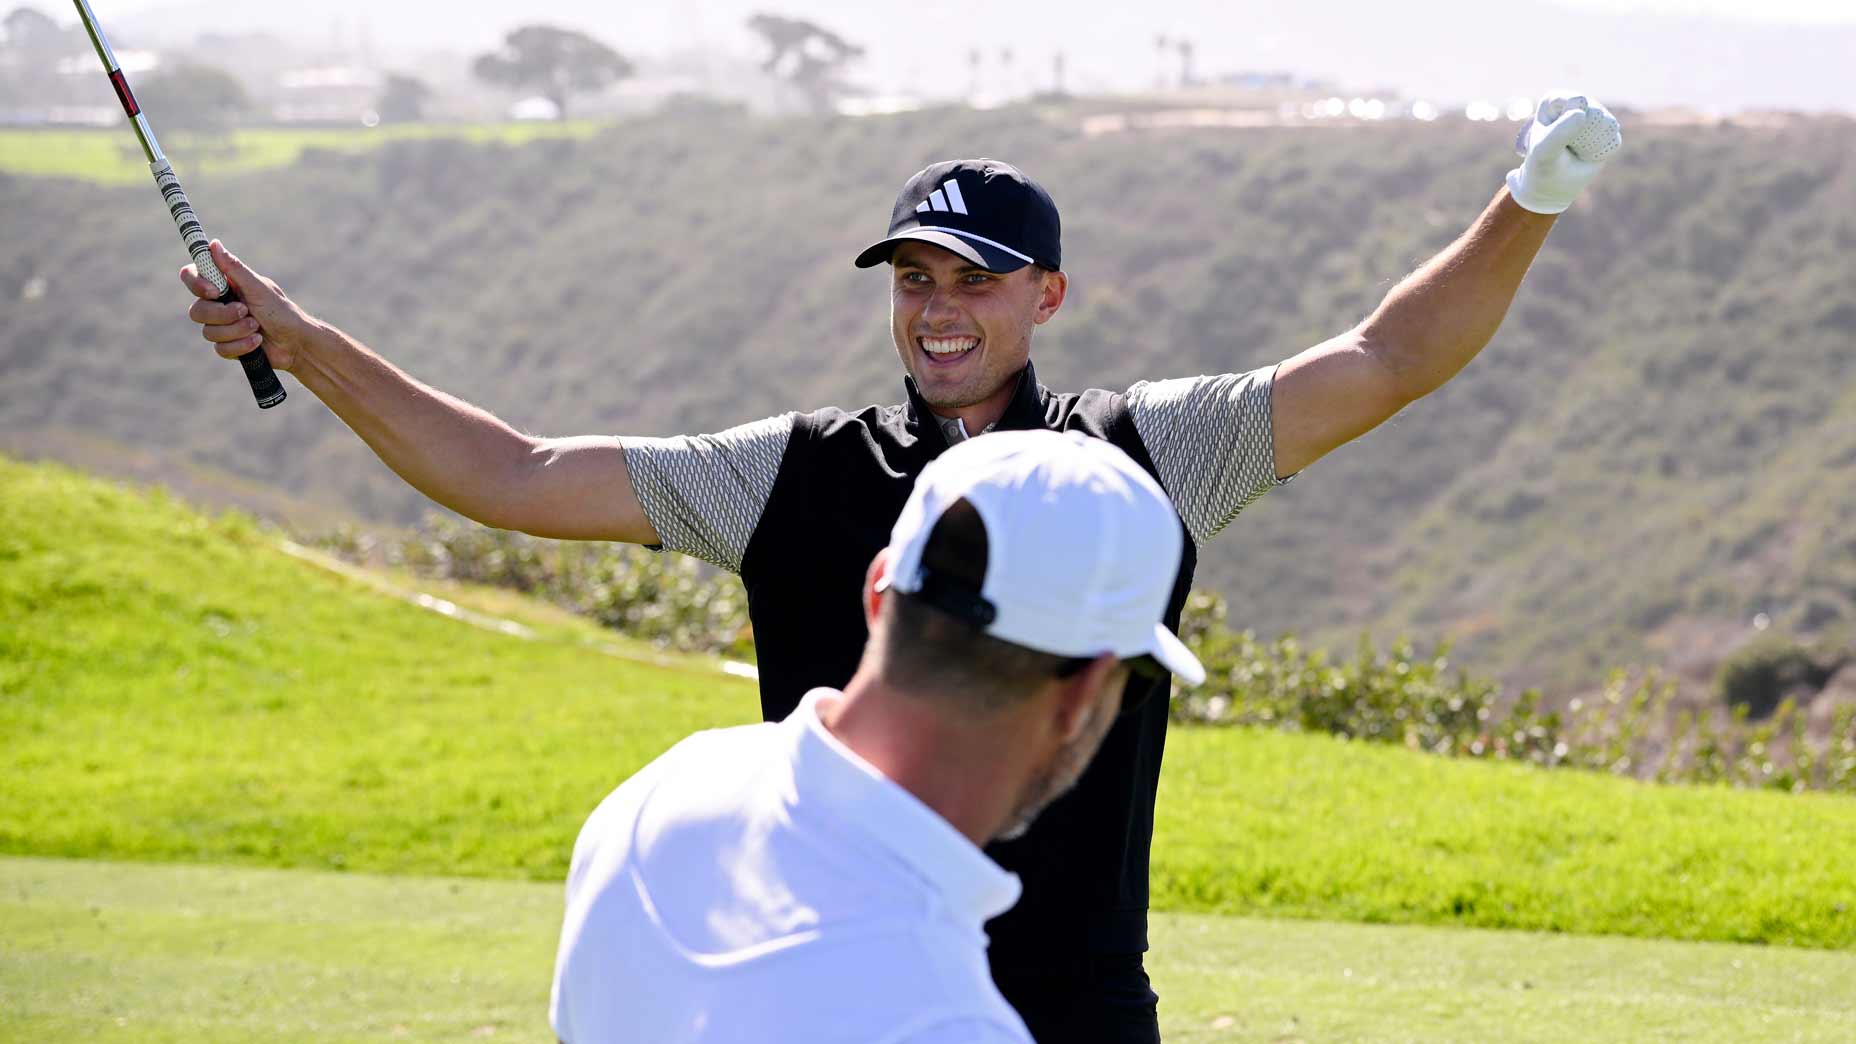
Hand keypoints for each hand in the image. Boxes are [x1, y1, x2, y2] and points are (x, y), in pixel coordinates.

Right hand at [180, 241, 317, 371]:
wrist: (296, 343)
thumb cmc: (281, 312)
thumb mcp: (258, 288)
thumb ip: (234, 268)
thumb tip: (213, 244)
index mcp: (224, 285)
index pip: (192, 276)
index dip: (196, 284)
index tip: (214, 292)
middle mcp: (219, 303)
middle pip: (197, 310)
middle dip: (223, 314)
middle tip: (246, 312)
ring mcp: (222, 326)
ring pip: (208, 332)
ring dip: (236, 331)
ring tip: (257, 328)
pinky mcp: (228, 345)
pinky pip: (220, 348)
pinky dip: (241, 345)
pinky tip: (257, 343)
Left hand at [1504, 92, 1621, 214]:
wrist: (1551, 186)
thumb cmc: (1542, 166)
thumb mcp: (1544, 152)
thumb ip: (1558, 133)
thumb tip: (1582, 114)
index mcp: (1555, 100)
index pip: (1576, 101)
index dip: (1569, 123)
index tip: (1555, 137)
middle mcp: (1576, 103)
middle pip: (1595, 112)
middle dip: (1582, 137)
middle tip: (1566, 147)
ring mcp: (1594, 115)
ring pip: (1608, 124)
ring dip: (1592, 145)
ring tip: (1575, 151)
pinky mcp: (1607, 131)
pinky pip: (1614, 139)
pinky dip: (1601, 153)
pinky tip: (1586, 155)